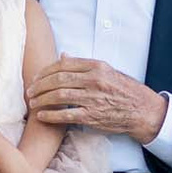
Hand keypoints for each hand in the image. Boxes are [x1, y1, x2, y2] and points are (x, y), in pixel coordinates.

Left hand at [27, 57, 165, 140]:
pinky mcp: (92, 116)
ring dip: (42, 99)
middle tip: (30, 90)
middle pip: (58, 79)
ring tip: (32, 102)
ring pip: (59, 96)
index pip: (64, 64)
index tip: (37, 76)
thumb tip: (63, 56)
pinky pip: (66, 114)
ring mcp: (93, 98)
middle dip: (40, 85)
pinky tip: (42, 116)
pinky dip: (51, 115)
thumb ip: (84, 65)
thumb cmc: (125, 90)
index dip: (46, 70)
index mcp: (97, 66)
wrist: (142, 110)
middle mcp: (94, 80)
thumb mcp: (107, 71)